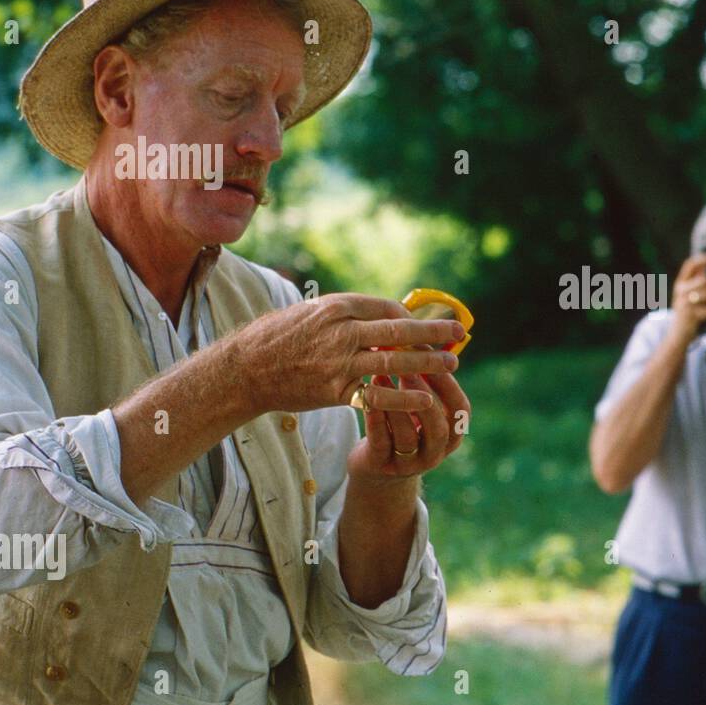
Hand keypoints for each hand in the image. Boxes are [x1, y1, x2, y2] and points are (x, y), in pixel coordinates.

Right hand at [228, 292, 463, 414]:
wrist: (247, 369)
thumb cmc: (281, 337)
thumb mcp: (314, 312)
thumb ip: (350, 315)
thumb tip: (388, 315)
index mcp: (337, 306)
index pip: (387, 308)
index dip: (412, 318)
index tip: (427, 326)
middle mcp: (341, 331)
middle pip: (398, 330)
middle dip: (433, 332)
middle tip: (459, 333)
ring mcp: (338, 362)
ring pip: (393, 362)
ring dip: (427, 363)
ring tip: (451, 364)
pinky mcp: (334, 390)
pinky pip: (376, 395)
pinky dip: (403, 397)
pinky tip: (424, 398)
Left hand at [348, 369, 470, 481]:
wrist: (378, 466)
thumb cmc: (403, 425)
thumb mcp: (421, 407)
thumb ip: (427, 382)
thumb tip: (425, 337)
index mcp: (452, 435)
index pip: (460, 410)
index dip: (448, 384)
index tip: (434, 357)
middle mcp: (435, 452)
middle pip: (438, 427)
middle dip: (424, 395)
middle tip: (408, 368)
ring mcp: (409, 464)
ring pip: (407, 436)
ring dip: (395, 404)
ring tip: (381, 375)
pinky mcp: (382, 466)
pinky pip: (380, 443)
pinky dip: (375, 419)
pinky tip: (367, 398)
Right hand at [669, 254, 705, 340]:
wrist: (677, 335)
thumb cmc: (687, 314)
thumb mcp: (686, 297)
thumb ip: (695, 283)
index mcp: (680, 284)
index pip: (690, 265)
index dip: (703, 260)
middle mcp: (680, 292)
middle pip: (704, 280)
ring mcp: (684, 304)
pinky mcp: (691, 316)